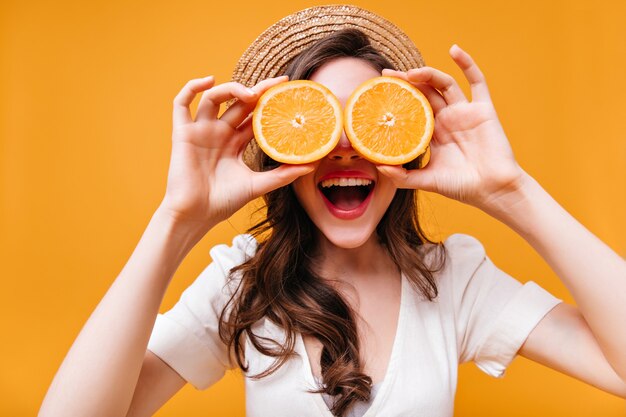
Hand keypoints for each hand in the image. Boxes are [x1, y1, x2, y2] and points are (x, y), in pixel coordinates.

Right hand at [160, 75, 313, 227]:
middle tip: (278, 83)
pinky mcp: (183, 133)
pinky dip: (192, 87)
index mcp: (235, 142)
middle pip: (238, 102)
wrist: (196, 215)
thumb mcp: (258, 185)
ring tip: (251, 93)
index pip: (254, 115)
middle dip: (258, 90)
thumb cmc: (223, 202)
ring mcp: (201, 131)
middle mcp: (219, 132)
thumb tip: (311, 164)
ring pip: (214, 97)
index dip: (268, 101)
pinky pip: (181, 103)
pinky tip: (208, 80)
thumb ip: (282, 174)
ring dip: (232, 89)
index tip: (288, 90)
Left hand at [379, 45, 524, 210]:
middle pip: (423, 92)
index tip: (378, 91)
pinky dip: (467, 64)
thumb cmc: (462, 187)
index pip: (411, 109)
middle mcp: (447, 119)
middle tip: (386, 75)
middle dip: (405, 82)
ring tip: (410, 72)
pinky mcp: (483, 109)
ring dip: (427, 74)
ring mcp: (465, 112)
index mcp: (432, 133)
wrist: (493, 190)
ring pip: (443, 84)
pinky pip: (477, 81)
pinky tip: (454, 50)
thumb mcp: (426, 181)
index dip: (397, 99)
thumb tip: (378, 166)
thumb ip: (402, 176)